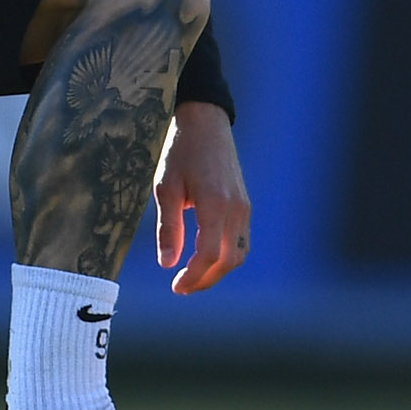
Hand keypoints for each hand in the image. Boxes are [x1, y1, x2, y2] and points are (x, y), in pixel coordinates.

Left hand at [152, 101, 250, 293]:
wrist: (205, 122)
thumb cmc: (180, 151)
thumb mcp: (165, 187)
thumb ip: (168, 227)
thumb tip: (166, 263)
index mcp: (214, 204)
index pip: (209, 255)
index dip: (193, 277)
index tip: (176, 287)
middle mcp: (236, 209)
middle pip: (229, 261)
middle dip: (206, 280)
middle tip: (182, 288)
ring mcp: (244, 207)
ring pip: (239, 254)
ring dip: (218, 271)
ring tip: (194, 277)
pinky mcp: (245, 204)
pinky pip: (242, 240)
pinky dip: (227, 256)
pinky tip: (206, 258)